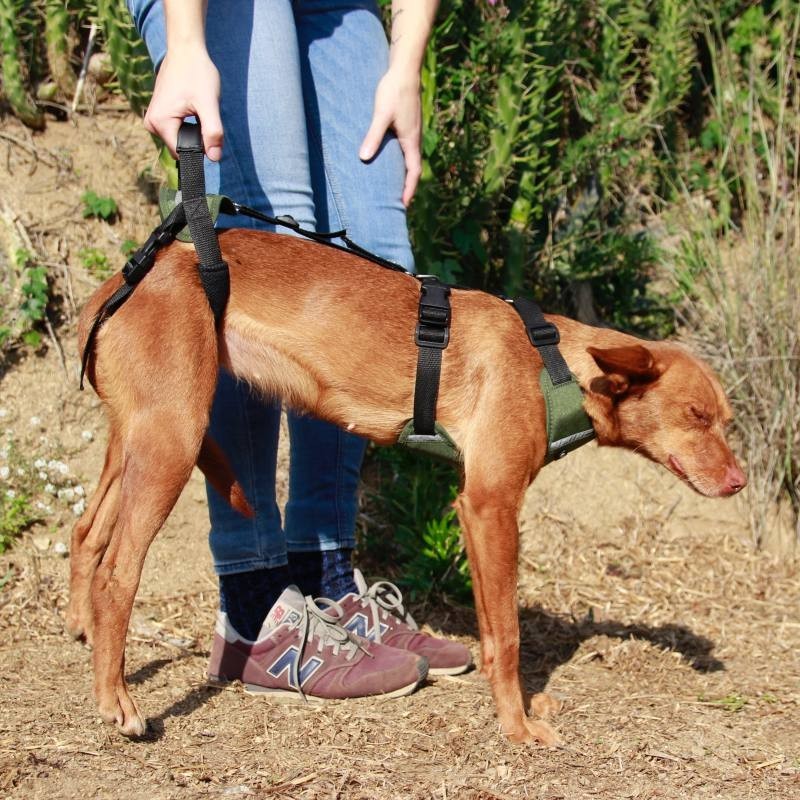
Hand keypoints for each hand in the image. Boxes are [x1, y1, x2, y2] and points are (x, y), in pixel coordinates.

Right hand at [144, 45, 223, 160]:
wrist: (185, 49)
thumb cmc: (197, 73)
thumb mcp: (208, 104)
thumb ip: (212, 132)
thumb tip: (214, 158)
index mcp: (160, 123)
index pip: (182, 154)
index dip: (199, 149)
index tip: (208, 132)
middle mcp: (151, 124)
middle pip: (180, 147)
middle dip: (196, 138)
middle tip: (203, 114)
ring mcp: (153, 119)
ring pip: (179, 139)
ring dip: (193, 130)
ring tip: (196, 108)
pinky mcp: (158, 114)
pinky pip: (176, 130)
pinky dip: (188, 124)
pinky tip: (191, 108)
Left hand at [359, 68, 421, 206]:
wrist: (404, 69)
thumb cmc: (393, 90)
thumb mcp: (381, 114)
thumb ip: (373, 135)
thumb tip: (364, 157)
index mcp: (411, 140)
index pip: (414, 172)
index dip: (409, 189)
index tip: (404, 204)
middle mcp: (414, 138)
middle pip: (413, 169)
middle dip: (407, 186)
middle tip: (398, 201)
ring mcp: (412, 131)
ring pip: (410, 158)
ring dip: (404, 173)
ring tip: (394, 185)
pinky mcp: (408, 124)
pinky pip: (407, 149)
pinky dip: (401, 160)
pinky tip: (390, 161)